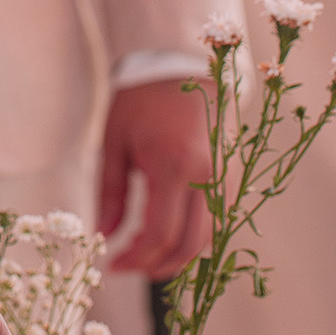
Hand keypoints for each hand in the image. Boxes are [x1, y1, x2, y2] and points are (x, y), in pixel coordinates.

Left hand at [99, 81, 211, 279]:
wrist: (179, 66)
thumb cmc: (140, 100)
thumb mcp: (114, 142)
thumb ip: (110, 193)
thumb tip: (105, 236)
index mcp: (174, 165)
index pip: (159, 233)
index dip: (135, 258)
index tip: (113, 265)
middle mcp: (206, 176)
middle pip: (189, 245)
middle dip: (158, 266)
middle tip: (130, 268)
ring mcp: (224, 176)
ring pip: (208, 238)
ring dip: (178, 255)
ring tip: (146, 256)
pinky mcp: (231, 175)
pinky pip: (217, 220)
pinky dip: (194, 237)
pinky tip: (169, 235)